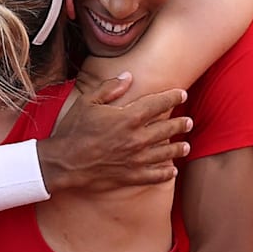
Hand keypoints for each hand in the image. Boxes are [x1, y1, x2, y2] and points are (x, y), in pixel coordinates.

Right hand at [39, 72, 190, 192]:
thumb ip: (109, 88)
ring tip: (186, 147)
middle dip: (181, 124)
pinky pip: (155, 175)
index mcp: (128, 117)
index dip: (173, 97)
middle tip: (188, 122)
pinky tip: (172, 170)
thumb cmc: (73, 130)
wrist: (64, 162)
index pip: (159, 104)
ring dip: (178, 149)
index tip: (182, 94)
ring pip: (166, 153)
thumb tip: (128, 76)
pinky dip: (166, 173)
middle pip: (167, 129)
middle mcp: (137, 138)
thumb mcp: (87, 101)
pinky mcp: (131, 176)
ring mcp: (136, 159)